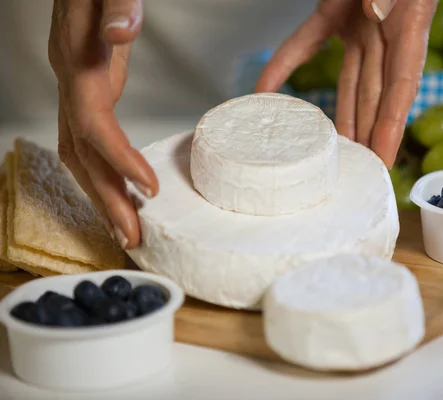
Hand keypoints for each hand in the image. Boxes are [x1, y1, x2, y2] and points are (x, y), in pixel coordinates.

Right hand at [48, 0, 156, 249]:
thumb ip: (115, 4)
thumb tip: (120, 32)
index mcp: (78, 59)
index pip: (93, 121)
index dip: (117, 158)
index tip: (148, 189)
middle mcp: (69, 79)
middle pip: (80, 152)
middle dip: (105, 199)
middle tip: (133, 238)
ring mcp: (74, 85)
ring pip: (79, 152)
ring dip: (101, 195)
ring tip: (126, 230)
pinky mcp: (86, 86)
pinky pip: (87, 140)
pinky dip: (103, 171)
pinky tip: (120, 190)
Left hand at [254, 0, 436, 168]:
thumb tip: (378, 16)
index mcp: (408, 28)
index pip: (401, 89)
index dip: (392, 128)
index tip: (383, 161)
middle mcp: (386, 33)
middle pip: (374, 95)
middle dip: (365, 134)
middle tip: (352, 169)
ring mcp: (361, 25)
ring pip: (348, 80)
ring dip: (337, 114)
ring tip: (325, 151)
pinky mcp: (336, 12)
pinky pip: (307, 43)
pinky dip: (285, 64)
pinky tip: (264, 90)